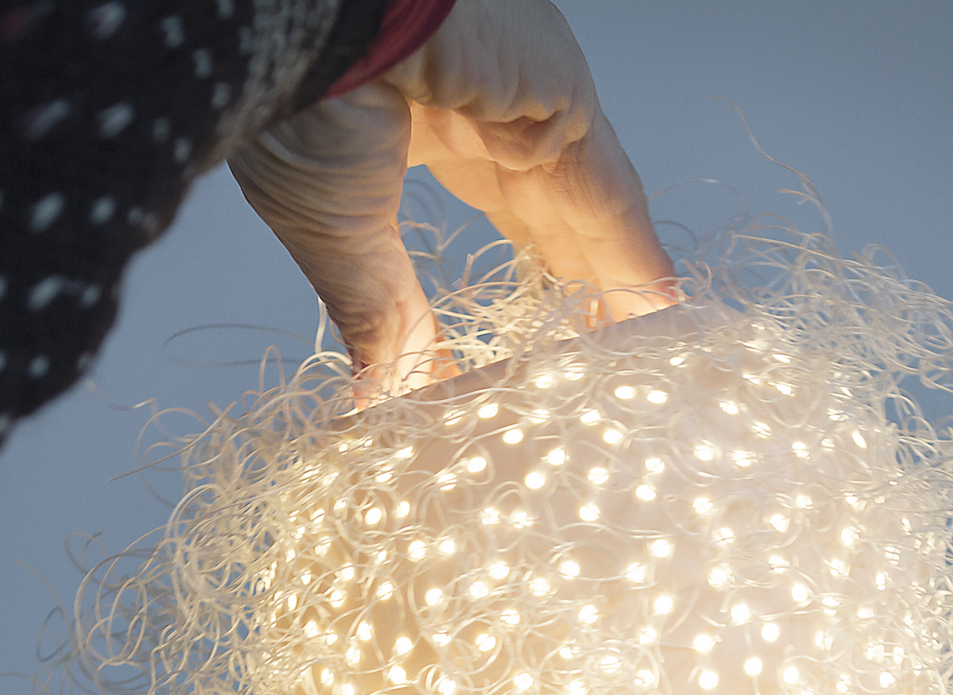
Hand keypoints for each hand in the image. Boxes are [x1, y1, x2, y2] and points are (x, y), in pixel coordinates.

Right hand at [228, 0, 674, 393]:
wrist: (307, 21)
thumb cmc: (294, 94)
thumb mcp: (338, 232)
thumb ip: (382, 316)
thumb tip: (380, 398)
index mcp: (421, 118)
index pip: (494, 203)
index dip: (519, 265)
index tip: (533, 332)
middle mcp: (486, 103)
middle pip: (553, 212)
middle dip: (582, 279)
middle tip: (609, 346)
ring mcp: (531, 99)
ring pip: (589, 211)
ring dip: (619, 281)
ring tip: (648, 348)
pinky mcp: (566, 105)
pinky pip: (613, 202)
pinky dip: (635, 261)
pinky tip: (658, 312)